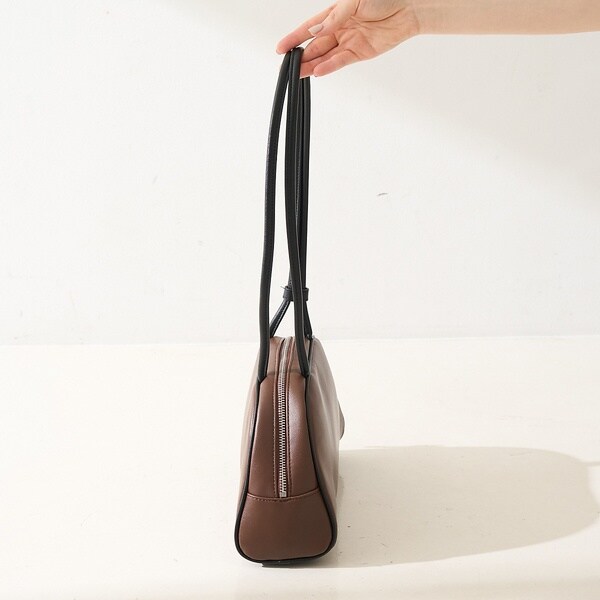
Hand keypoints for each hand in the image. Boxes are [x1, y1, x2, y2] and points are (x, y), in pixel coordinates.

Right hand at [275, 0, 419, 77]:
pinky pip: (340, 61)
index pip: (309, 28)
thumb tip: (315, 32)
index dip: (294, 38)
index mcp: (335, 14)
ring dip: (311, 66)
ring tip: (297, 74)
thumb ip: (334, 18)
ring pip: (325, 56)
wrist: (409, 9)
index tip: (281, 48)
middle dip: (300, 56)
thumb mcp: (355, 1)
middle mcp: (340, 29)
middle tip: (286, 68)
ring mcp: (349, 42)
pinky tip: (318, 72)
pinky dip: (329, 67)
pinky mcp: (360, 53)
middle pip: (315, 45)